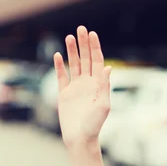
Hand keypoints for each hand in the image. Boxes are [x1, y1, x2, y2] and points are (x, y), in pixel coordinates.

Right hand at [54, 26, 111, 148]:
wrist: (80, 137)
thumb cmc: (94, 124)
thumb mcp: (103, 105)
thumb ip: (104, 86)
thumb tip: (109, 68)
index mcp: (99, 84)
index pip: (97, 61)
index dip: (95, 47)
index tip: (92, 34)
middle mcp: (88, 83)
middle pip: (86, 59)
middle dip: (83, 44)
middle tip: (81, 28)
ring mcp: (76, 87)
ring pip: (74, 64)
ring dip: (72, 51)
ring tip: (69, 37)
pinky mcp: (64, 93)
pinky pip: (61, 76)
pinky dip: (60, 65)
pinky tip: (58, 54)